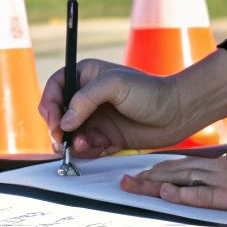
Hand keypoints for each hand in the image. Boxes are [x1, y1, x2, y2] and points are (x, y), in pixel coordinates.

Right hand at [38, 58, 191, 155]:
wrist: (177, 113)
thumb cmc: (149, 91)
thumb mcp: (114, 85)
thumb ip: (85, 99)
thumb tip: (65, 122)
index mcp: (86, 75)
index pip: (56, 87)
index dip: (49, 103)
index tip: (53, 120)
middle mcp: (88, 97)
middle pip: (58, 114)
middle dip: (58, 128)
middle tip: (64, 140)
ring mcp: (96, 118)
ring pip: (71, 134)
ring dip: (73, 142)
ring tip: (86, 145)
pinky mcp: (106, 136)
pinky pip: (86, 147)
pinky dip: (88, 151)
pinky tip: (99, 148)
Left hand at [119, 150, 226, 212]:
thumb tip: (215, 164)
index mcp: (220, 159)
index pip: (183, 162)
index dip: (161, 167)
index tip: (143, 170)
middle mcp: (216, 166)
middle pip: (175, 169)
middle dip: (148, 175)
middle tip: (125, 180)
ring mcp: (222, 180)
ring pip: (181, 179)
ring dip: (155, 184)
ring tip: (133, 186)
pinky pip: (201, 195)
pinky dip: (181, 194)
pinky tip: (165, 193)